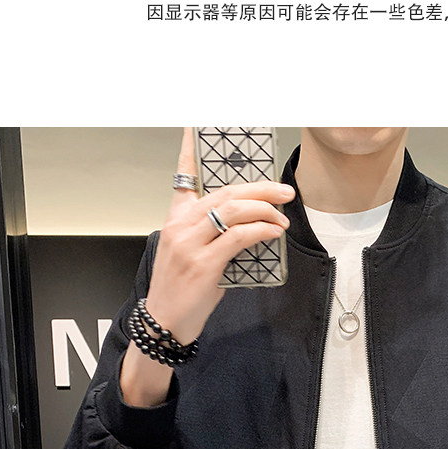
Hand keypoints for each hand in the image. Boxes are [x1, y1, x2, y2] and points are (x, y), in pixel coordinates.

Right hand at [144, 127, 293, 344]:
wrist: (163, 323)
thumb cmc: (181, 289)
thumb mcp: (192, 254)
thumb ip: (214, 235)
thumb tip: (252, 226)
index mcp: (176, 219)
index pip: (183, 176)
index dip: (189, 150)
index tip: (195, 125)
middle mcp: (180, 226)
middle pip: (225, 193)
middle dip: (260, 188)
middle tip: (285, 191)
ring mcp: (189, 244)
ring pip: (233, 210)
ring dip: (265, 209)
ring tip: (284, 215)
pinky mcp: (202, 264)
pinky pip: (238, 237)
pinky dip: (261, 230)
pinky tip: (275, 232)